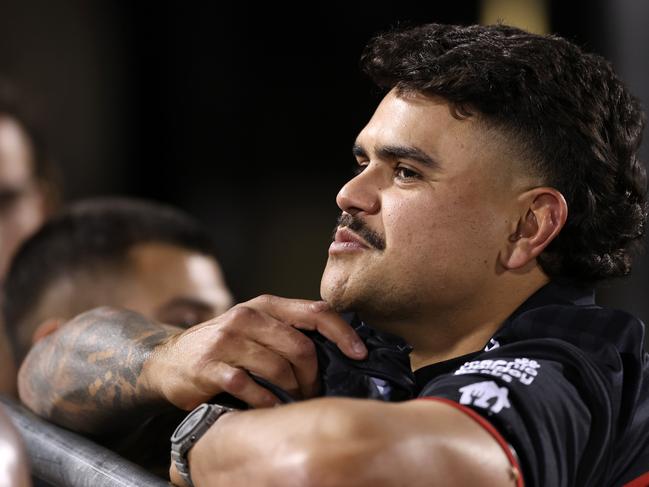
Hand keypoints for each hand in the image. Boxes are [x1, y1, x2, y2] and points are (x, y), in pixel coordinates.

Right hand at [144, 295, 366, 409]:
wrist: (171, 360)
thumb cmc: (225, 345)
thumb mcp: (256, 327)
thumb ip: (289, 330)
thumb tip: (339, 349)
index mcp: (266, 306)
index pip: (316, 312)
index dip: (343, 333)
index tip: (360, 354)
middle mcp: (248, 317)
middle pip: (301, 346)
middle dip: (313, 375)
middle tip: (312, 391)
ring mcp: (227, 340)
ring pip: (279, 367)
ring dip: (292, 391)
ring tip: (292, 401)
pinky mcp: (210, 366)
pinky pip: (250, 386)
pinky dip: (266, 401)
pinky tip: (269, 406)